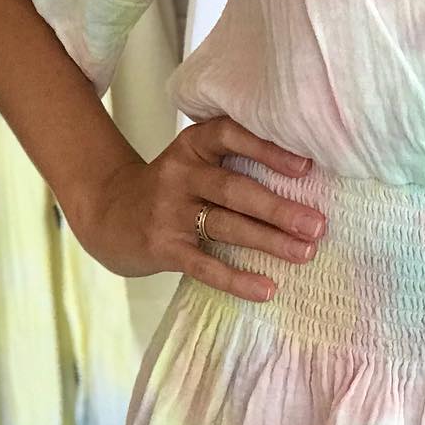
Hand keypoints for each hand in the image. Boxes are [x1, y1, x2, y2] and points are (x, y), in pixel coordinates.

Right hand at [68, 113, 327, 299]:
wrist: (107, 214)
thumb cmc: (170, 188)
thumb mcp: (194, 161)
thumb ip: (234, 162)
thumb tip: (305, 182)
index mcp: (193, 146)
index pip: (230, 136)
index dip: (267, 149)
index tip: (306, 166)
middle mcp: (180, 174)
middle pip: (235, 189)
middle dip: (279, 208)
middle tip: (317, 224)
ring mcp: (169, 211)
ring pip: (226, 226)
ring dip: (269, 240)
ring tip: (305, 252)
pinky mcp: (162, 247)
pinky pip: (204, 265)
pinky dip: (237, 279)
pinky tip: (266, 289)